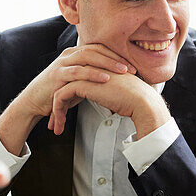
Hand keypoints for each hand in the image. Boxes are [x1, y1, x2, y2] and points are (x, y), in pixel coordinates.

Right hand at [0, 44, 135, 154]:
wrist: (35, 100)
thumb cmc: (58, 91)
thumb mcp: (78, 81)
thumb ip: (92, 75)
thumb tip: (114, 79)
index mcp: (76, 53)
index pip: (100, 48)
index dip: (117, 55)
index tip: (133, 64)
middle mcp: (70, 54)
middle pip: (97, 49)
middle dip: (116, 58)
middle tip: (132, 67)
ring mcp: (63, 63)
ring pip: (88, 57)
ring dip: (108, 64)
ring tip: (123, 71)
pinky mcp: (58, 74)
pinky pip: (78, 71)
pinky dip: (93, 74)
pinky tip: (105, 78)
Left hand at [49, 72, 170, 138]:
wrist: (141, 101)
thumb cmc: (133, 99)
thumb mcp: (115, 91)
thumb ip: (105, 91)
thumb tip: (102, 100)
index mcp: (95, 68)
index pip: (74, 82)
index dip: (67, 99)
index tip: (64, 113)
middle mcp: (88, 68)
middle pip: (64, 85)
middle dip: (56, 105)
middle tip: (54, 122)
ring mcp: (84, 74)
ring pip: (59, 90)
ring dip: (55, 111)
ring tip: (56, 127)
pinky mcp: (81, 84)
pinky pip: (60, 96)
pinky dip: (57, 110)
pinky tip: (60, 123)